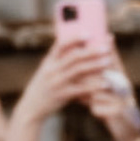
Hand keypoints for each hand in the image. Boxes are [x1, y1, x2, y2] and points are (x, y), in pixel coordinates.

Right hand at [17, 40, 139, 140]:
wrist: (31, 107)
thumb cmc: (43, 86)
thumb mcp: (46, 70)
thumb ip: (58, 60)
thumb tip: (76, 46)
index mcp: (48, 61)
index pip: (60, 44)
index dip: (74, 38)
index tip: (88, 33)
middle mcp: (51, 69)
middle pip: (73, 56)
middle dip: (91, 51)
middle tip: (106, 47)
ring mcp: (56, 82)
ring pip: (78, 70)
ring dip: (95, 65)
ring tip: (108, 61)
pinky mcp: (62, 95)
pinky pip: (81, 89)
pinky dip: (94, 85)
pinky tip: (105, 83)